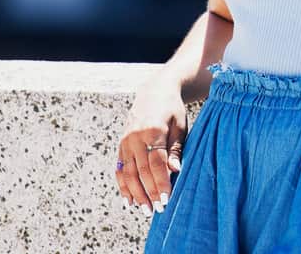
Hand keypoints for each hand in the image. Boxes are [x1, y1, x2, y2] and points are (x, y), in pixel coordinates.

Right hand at [115, 83, 186, 216]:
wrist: (154, 91)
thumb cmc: (172, 109)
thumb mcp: (181, 125)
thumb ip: (176, 149)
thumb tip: (175, 171)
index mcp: (153, 130)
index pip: (156, 163)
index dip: (161, 183)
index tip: (166, 200)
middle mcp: (136, 136)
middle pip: (141, 171)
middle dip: (149, 193)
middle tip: (157, 210)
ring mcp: (126, 140)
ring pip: (128, 172)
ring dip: (135, 193)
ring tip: (144, 210)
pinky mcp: (121, 143)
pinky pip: (120, 167)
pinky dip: (123, 185)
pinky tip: (128, 200)